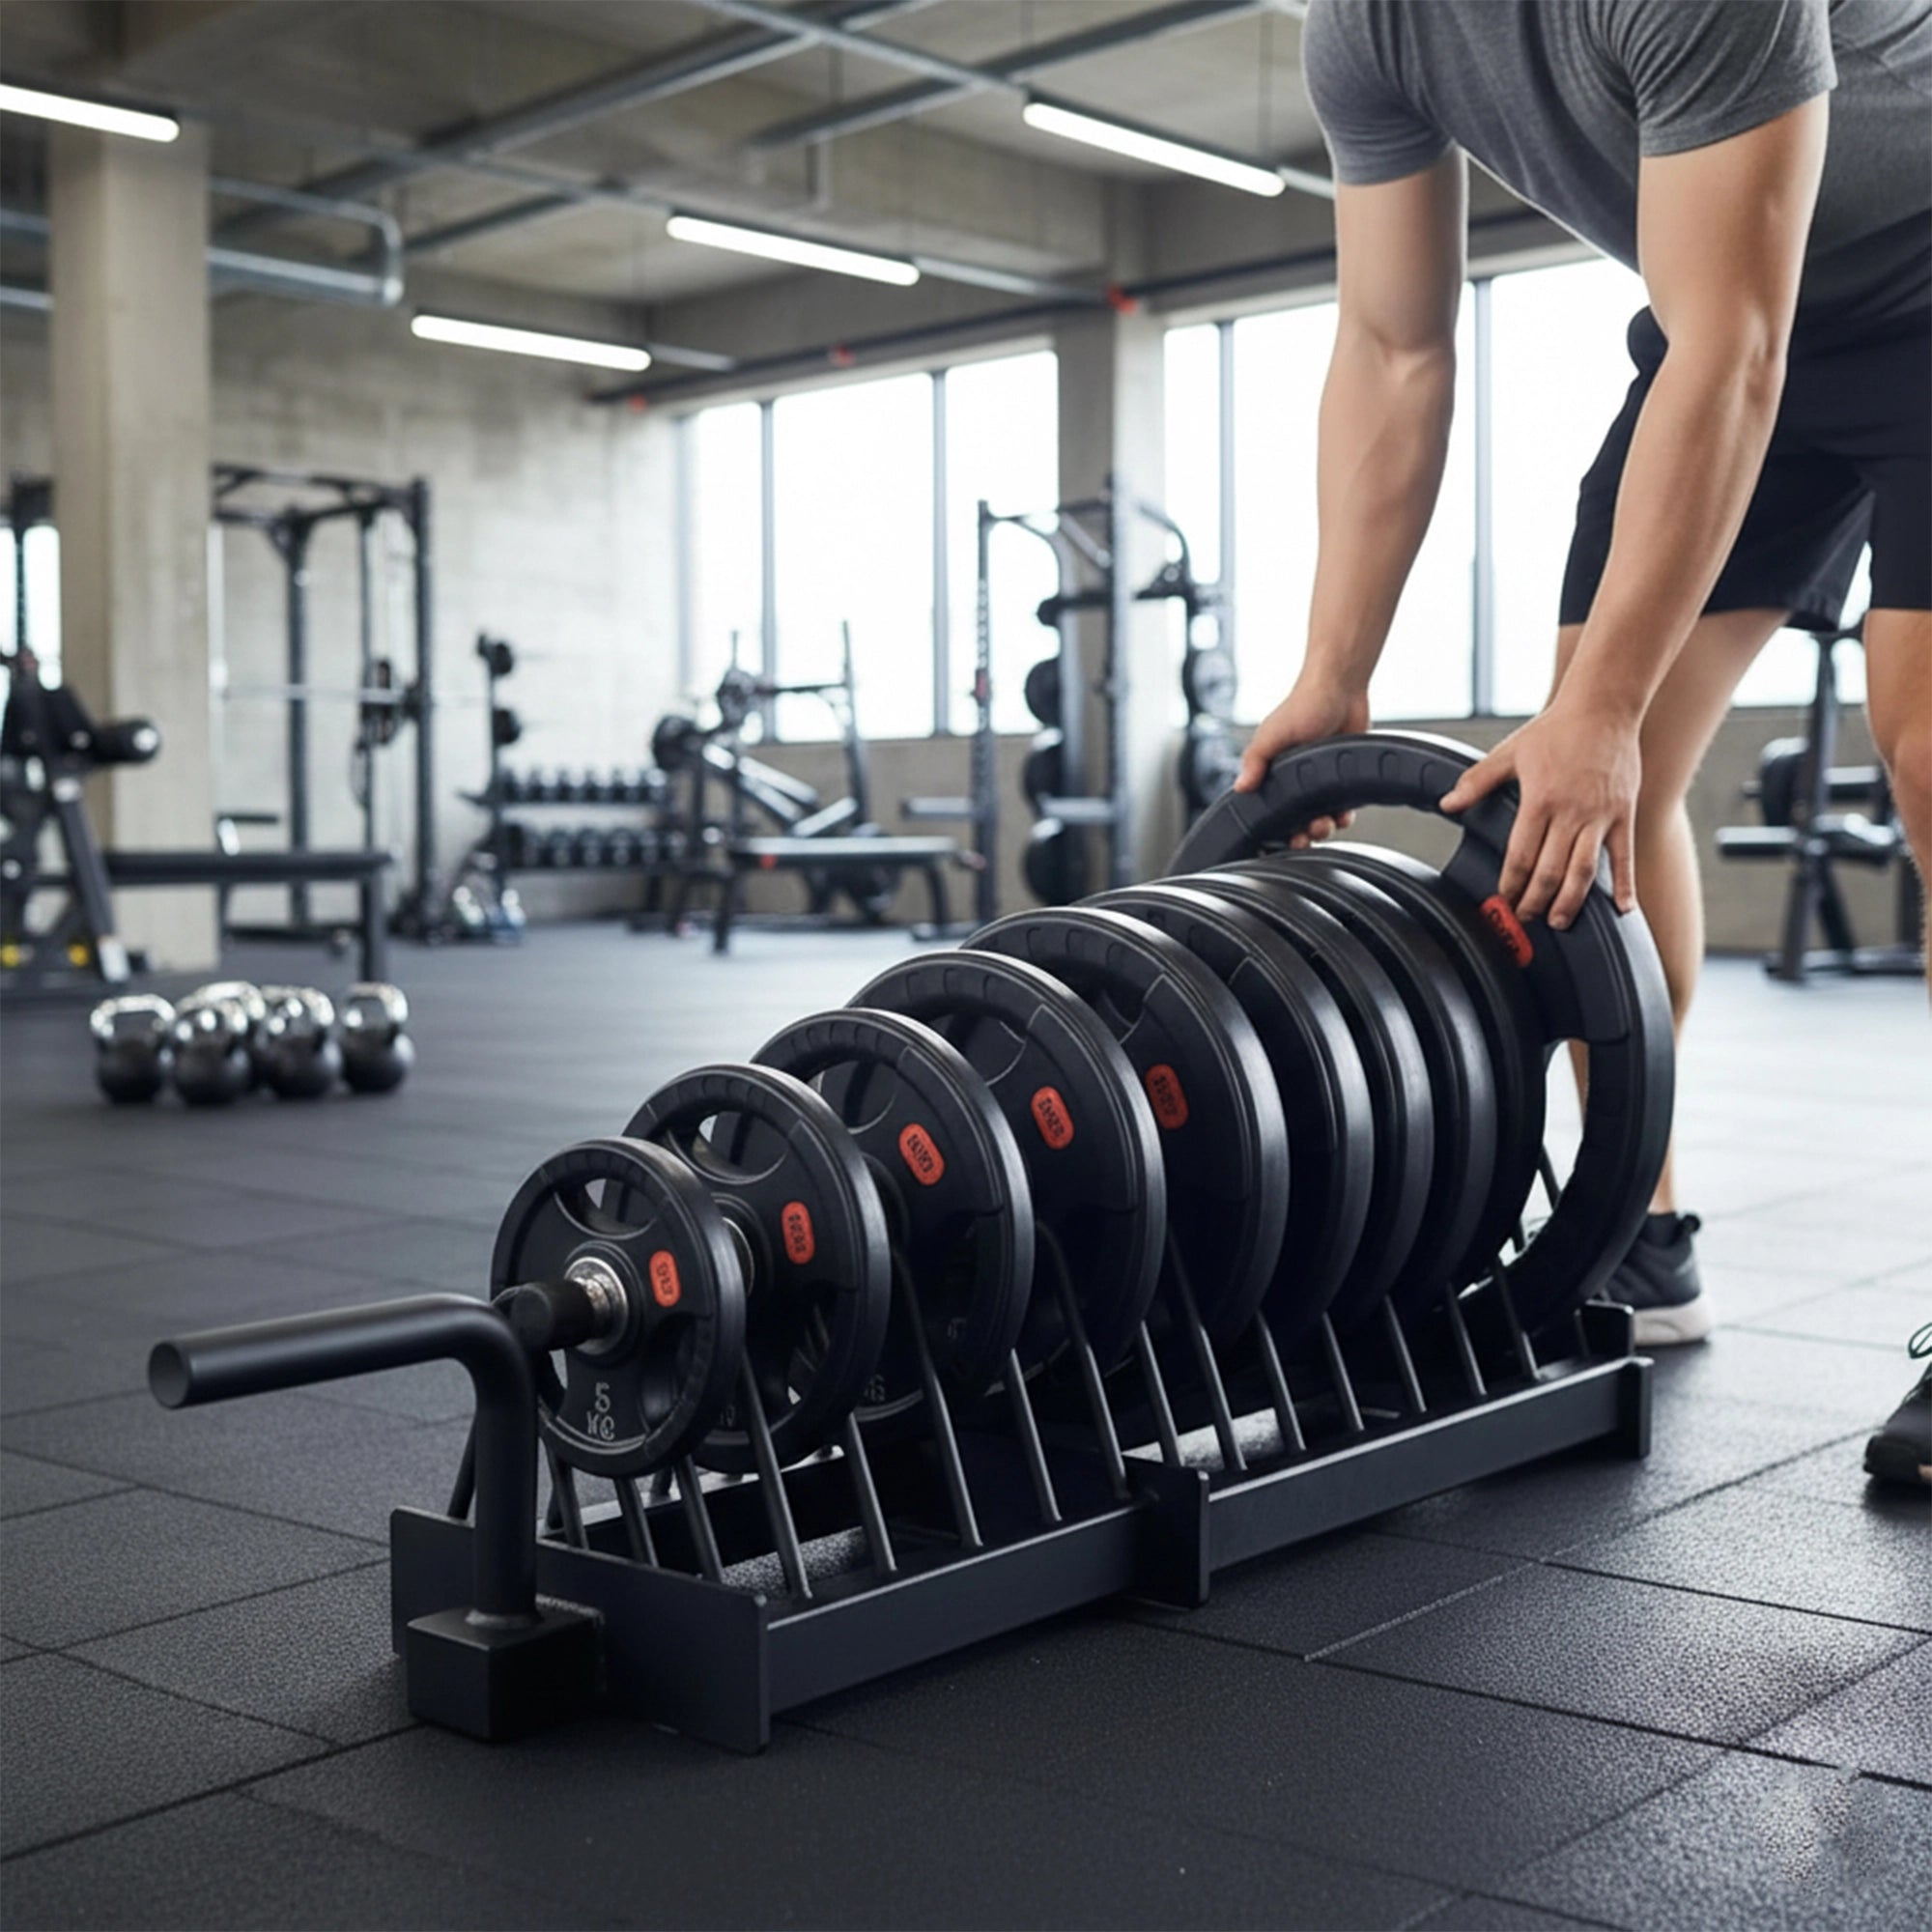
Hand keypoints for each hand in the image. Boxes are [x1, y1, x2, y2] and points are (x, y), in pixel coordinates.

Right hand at [1236, 677, 1369, 844]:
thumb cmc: (1303, 704)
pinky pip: (1342, 807)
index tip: (1284, 838)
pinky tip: (1343, 814)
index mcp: (1273, 771)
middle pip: (1296, 820)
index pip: (1270, 809)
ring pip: (1319, 817)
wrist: (1342, 689)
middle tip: (1307, 834)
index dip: (1277, 828)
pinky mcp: (1342, 777)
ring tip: (1325, 824)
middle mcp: (1295, 778)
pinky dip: (1343, 816)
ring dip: (1323, 827)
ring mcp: (1320, 780)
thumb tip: (1240, 788)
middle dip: (1302, 833)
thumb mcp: (1271, 734)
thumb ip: (1255, 761)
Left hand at [1438, 698, 1640, 927]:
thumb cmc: (1555, 730)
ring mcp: (1601, 815)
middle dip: (1536, 901)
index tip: (1503, 900)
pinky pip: (1624, 856)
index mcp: (1539, 799)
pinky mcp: (1624, 813)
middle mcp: (1571, 812)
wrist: (1603, 707)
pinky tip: (1623, 909)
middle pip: (1551, 870)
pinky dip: (1625, 884)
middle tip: (1525, 919)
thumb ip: (1477, 782)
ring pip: (1585, 870)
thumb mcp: (1510, 752)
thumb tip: (1447, 804)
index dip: (1511, 883)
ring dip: (1572, 902)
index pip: (1521, 855)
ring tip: (1559, 921)